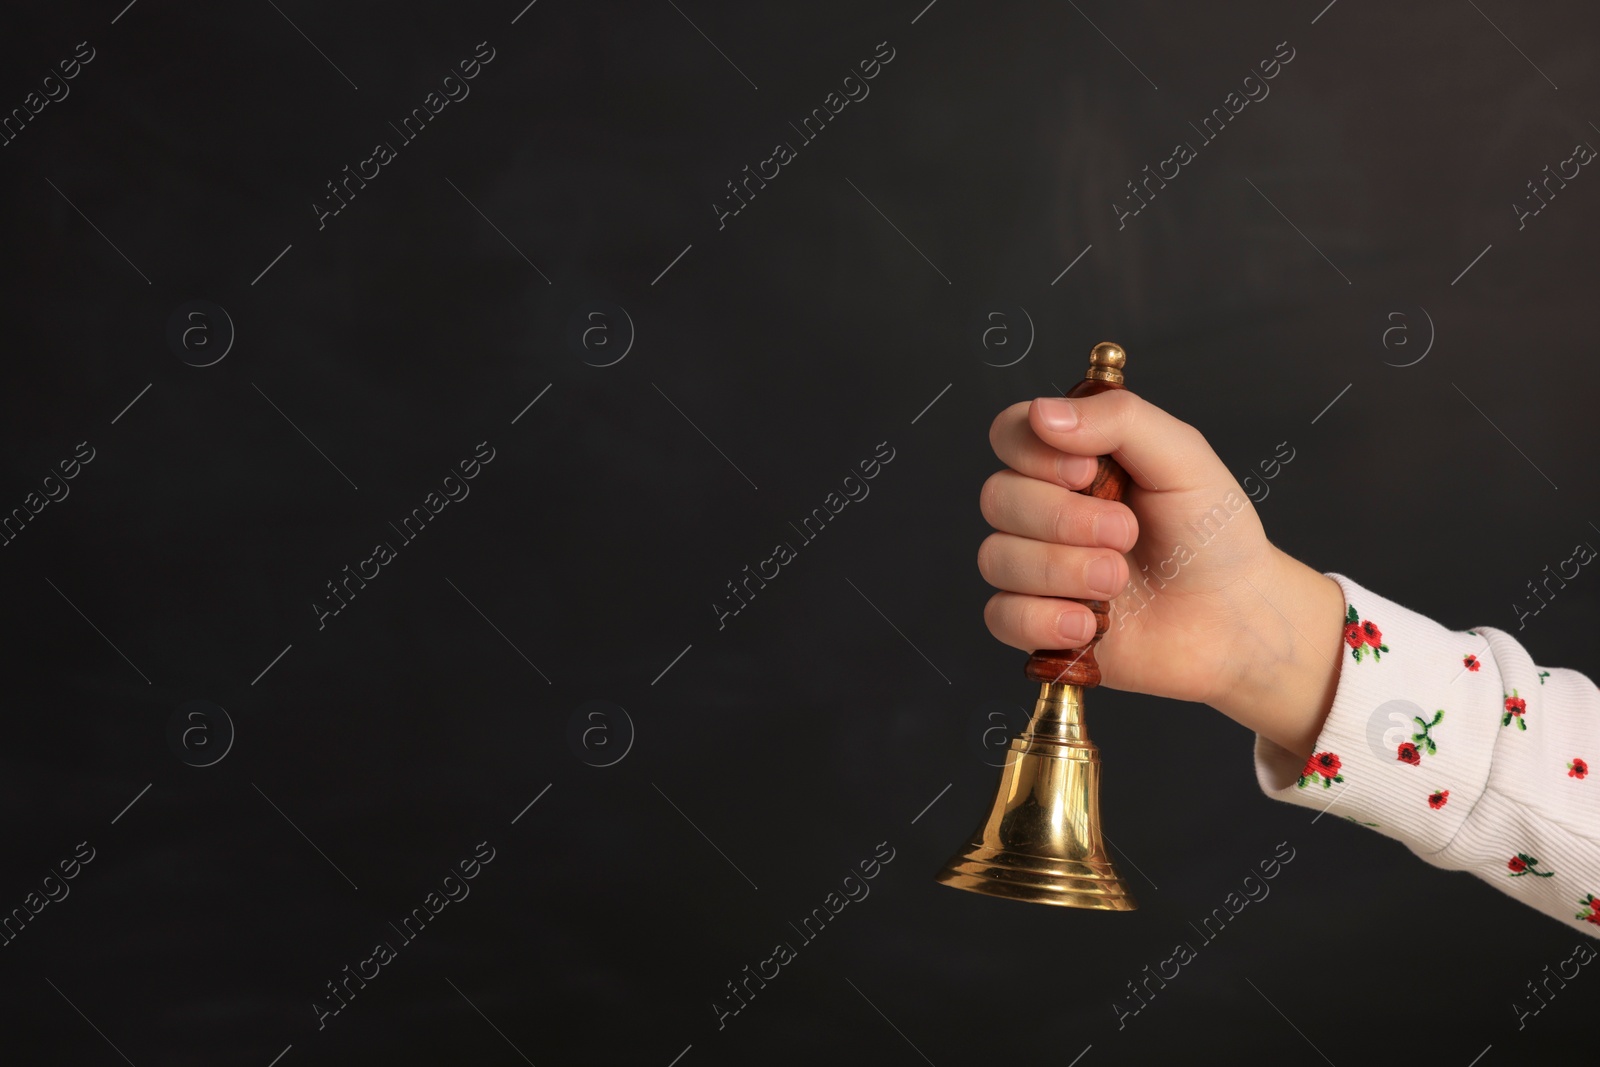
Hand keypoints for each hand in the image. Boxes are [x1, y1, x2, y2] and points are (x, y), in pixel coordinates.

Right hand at [977, 390, 1345, 758]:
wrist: (1237, 618)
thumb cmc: (1214, 536)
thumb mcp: (1183, 457)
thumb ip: (1118, 420)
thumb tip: (1043, 413)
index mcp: (1073, 461)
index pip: (1010, 434)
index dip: (1035, 452)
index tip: (1088, 470)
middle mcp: (1046, 511)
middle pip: (997, 498)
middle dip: (1063, 519)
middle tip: (1127, 533)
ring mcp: (1038, 569)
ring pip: (996, 558)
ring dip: (1062, 571)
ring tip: (1118, 582)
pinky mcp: (1038, 624)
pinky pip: (1001, 616)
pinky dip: (1042, 620)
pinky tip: (1088, 624)